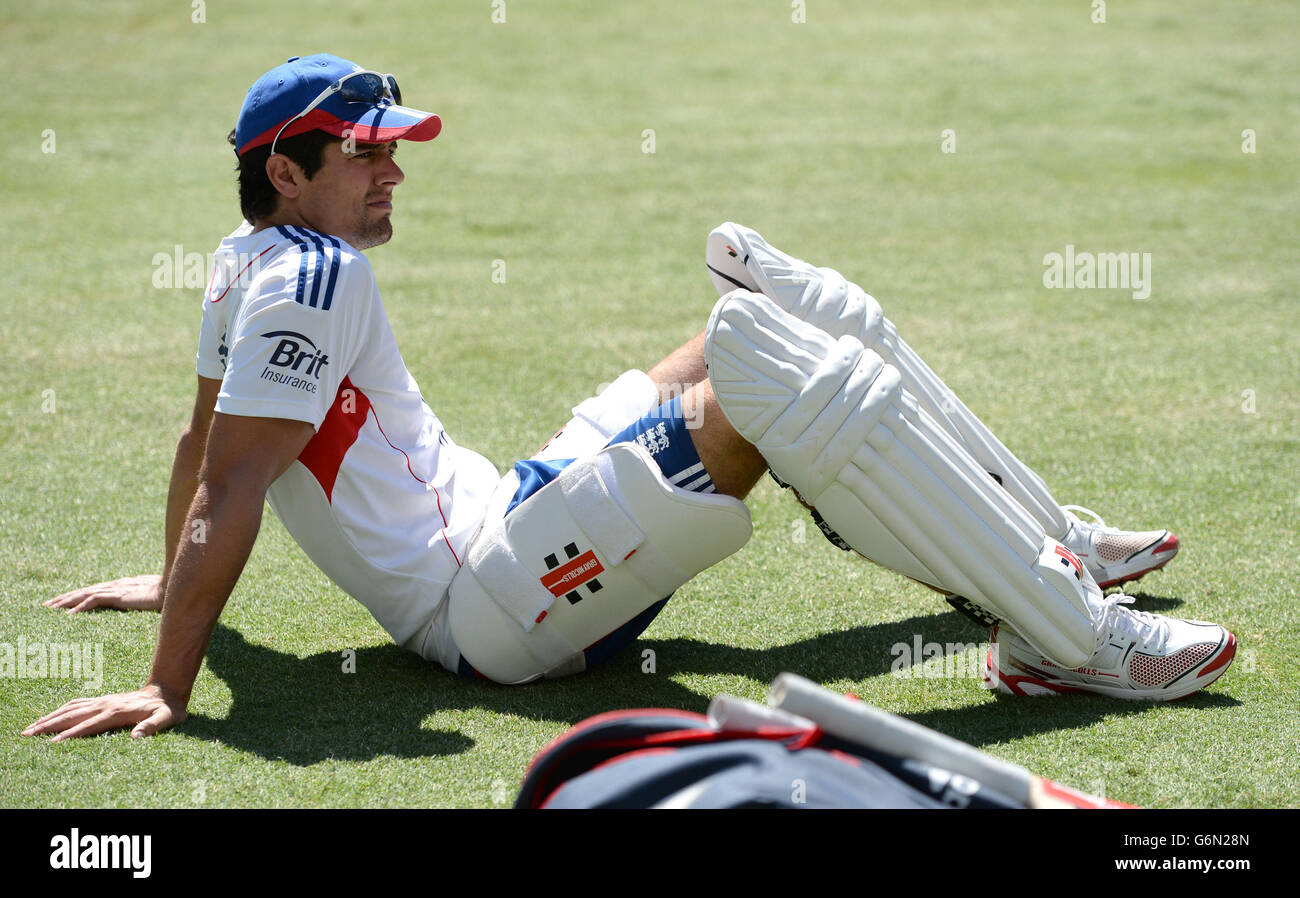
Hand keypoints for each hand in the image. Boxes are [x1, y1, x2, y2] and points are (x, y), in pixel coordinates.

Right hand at [22, 685, 186, 741]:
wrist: (168, 689)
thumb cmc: (168, 708)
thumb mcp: (167, 718)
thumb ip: (153, 726)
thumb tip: (137, 736)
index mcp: (117, 712)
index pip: (89, 725)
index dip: (71, 734)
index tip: (52, 743)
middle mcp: (106, 705)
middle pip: (72, 715)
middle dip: (49, 725)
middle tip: (27, 734)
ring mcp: (103, 701)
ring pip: (70, 708)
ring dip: (50, 717)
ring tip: (30, 727)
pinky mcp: (102, 700)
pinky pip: (77, 704)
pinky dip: (60, 710)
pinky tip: (50, 716)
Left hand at [44, 575, 163, 612]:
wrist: (175, 587)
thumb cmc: (166, 595)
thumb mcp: (150, 599)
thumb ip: (143, 602)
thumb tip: (143, 607)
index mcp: (121, 586)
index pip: (94, 590)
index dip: (77, 596)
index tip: (63, 603)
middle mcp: (115, 585)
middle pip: (84, 591)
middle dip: (65, 598)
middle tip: (47, 605)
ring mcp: (116, 589)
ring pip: (84, 594)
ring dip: (66, 602)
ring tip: (50, 609)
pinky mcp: (119, 595)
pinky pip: (94, 601)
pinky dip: (80, 607)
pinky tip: (69, 615)